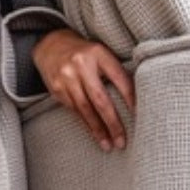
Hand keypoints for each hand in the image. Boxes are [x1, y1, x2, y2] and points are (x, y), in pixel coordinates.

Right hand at [33, 28, 134, 150]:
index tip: (139, 115)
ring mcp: (66, 78)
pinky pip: (74, 110)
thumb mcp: (100, 53)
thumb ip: (114, 70)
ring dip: (97, 129)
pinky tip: (94, 133)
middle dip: (112, 123)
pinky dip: (85, 124)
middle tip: (122, 141)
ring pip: (85, 109)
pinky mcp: (56, 88)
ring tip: (108, 144)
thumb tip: (136, 98)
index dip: (130, 98)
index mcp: (98, 54)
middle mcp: (81, 65)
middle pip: (100, 99)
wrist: (50, 45)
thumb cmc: (84, 53)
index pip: (119, 78)